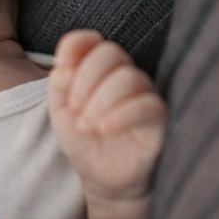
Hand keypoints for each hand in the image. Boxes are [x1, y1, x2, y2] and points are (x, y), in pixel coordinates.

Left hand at [49, 30, 166, 201]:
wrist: (101, 177)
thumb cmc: (84, 141)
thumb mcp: (61, 112)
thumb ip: (60, 84)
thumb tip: (64, 67)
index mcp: (98, 70)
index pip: (91, 41)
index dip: (75, 46)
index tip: (61, 67)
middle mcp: (124, 76)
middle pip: (110, 52)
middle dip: (85, 78)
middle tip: (75, 107)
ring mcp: (143, 95)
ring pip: (129, 77)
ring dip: (100, 100)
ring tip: (86, 125)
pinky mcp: (159, 118)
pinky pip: (147, 105)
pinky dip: (121, 114)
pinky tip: (104, 128)